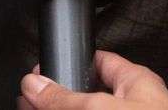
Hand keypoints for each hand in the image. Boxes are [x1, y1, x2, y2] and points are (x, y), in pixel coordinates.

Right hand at [18, 53, 167, 109]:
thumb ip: (65, 97)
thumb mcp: (100, 108)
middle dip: (58, 98)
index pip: (98, 63)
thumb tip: (35, 84)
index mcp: (136, 83)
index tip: (43, 71)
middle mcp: (132, 105)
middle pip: (86, 96)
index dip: (70, 64)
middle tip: (31, 100)